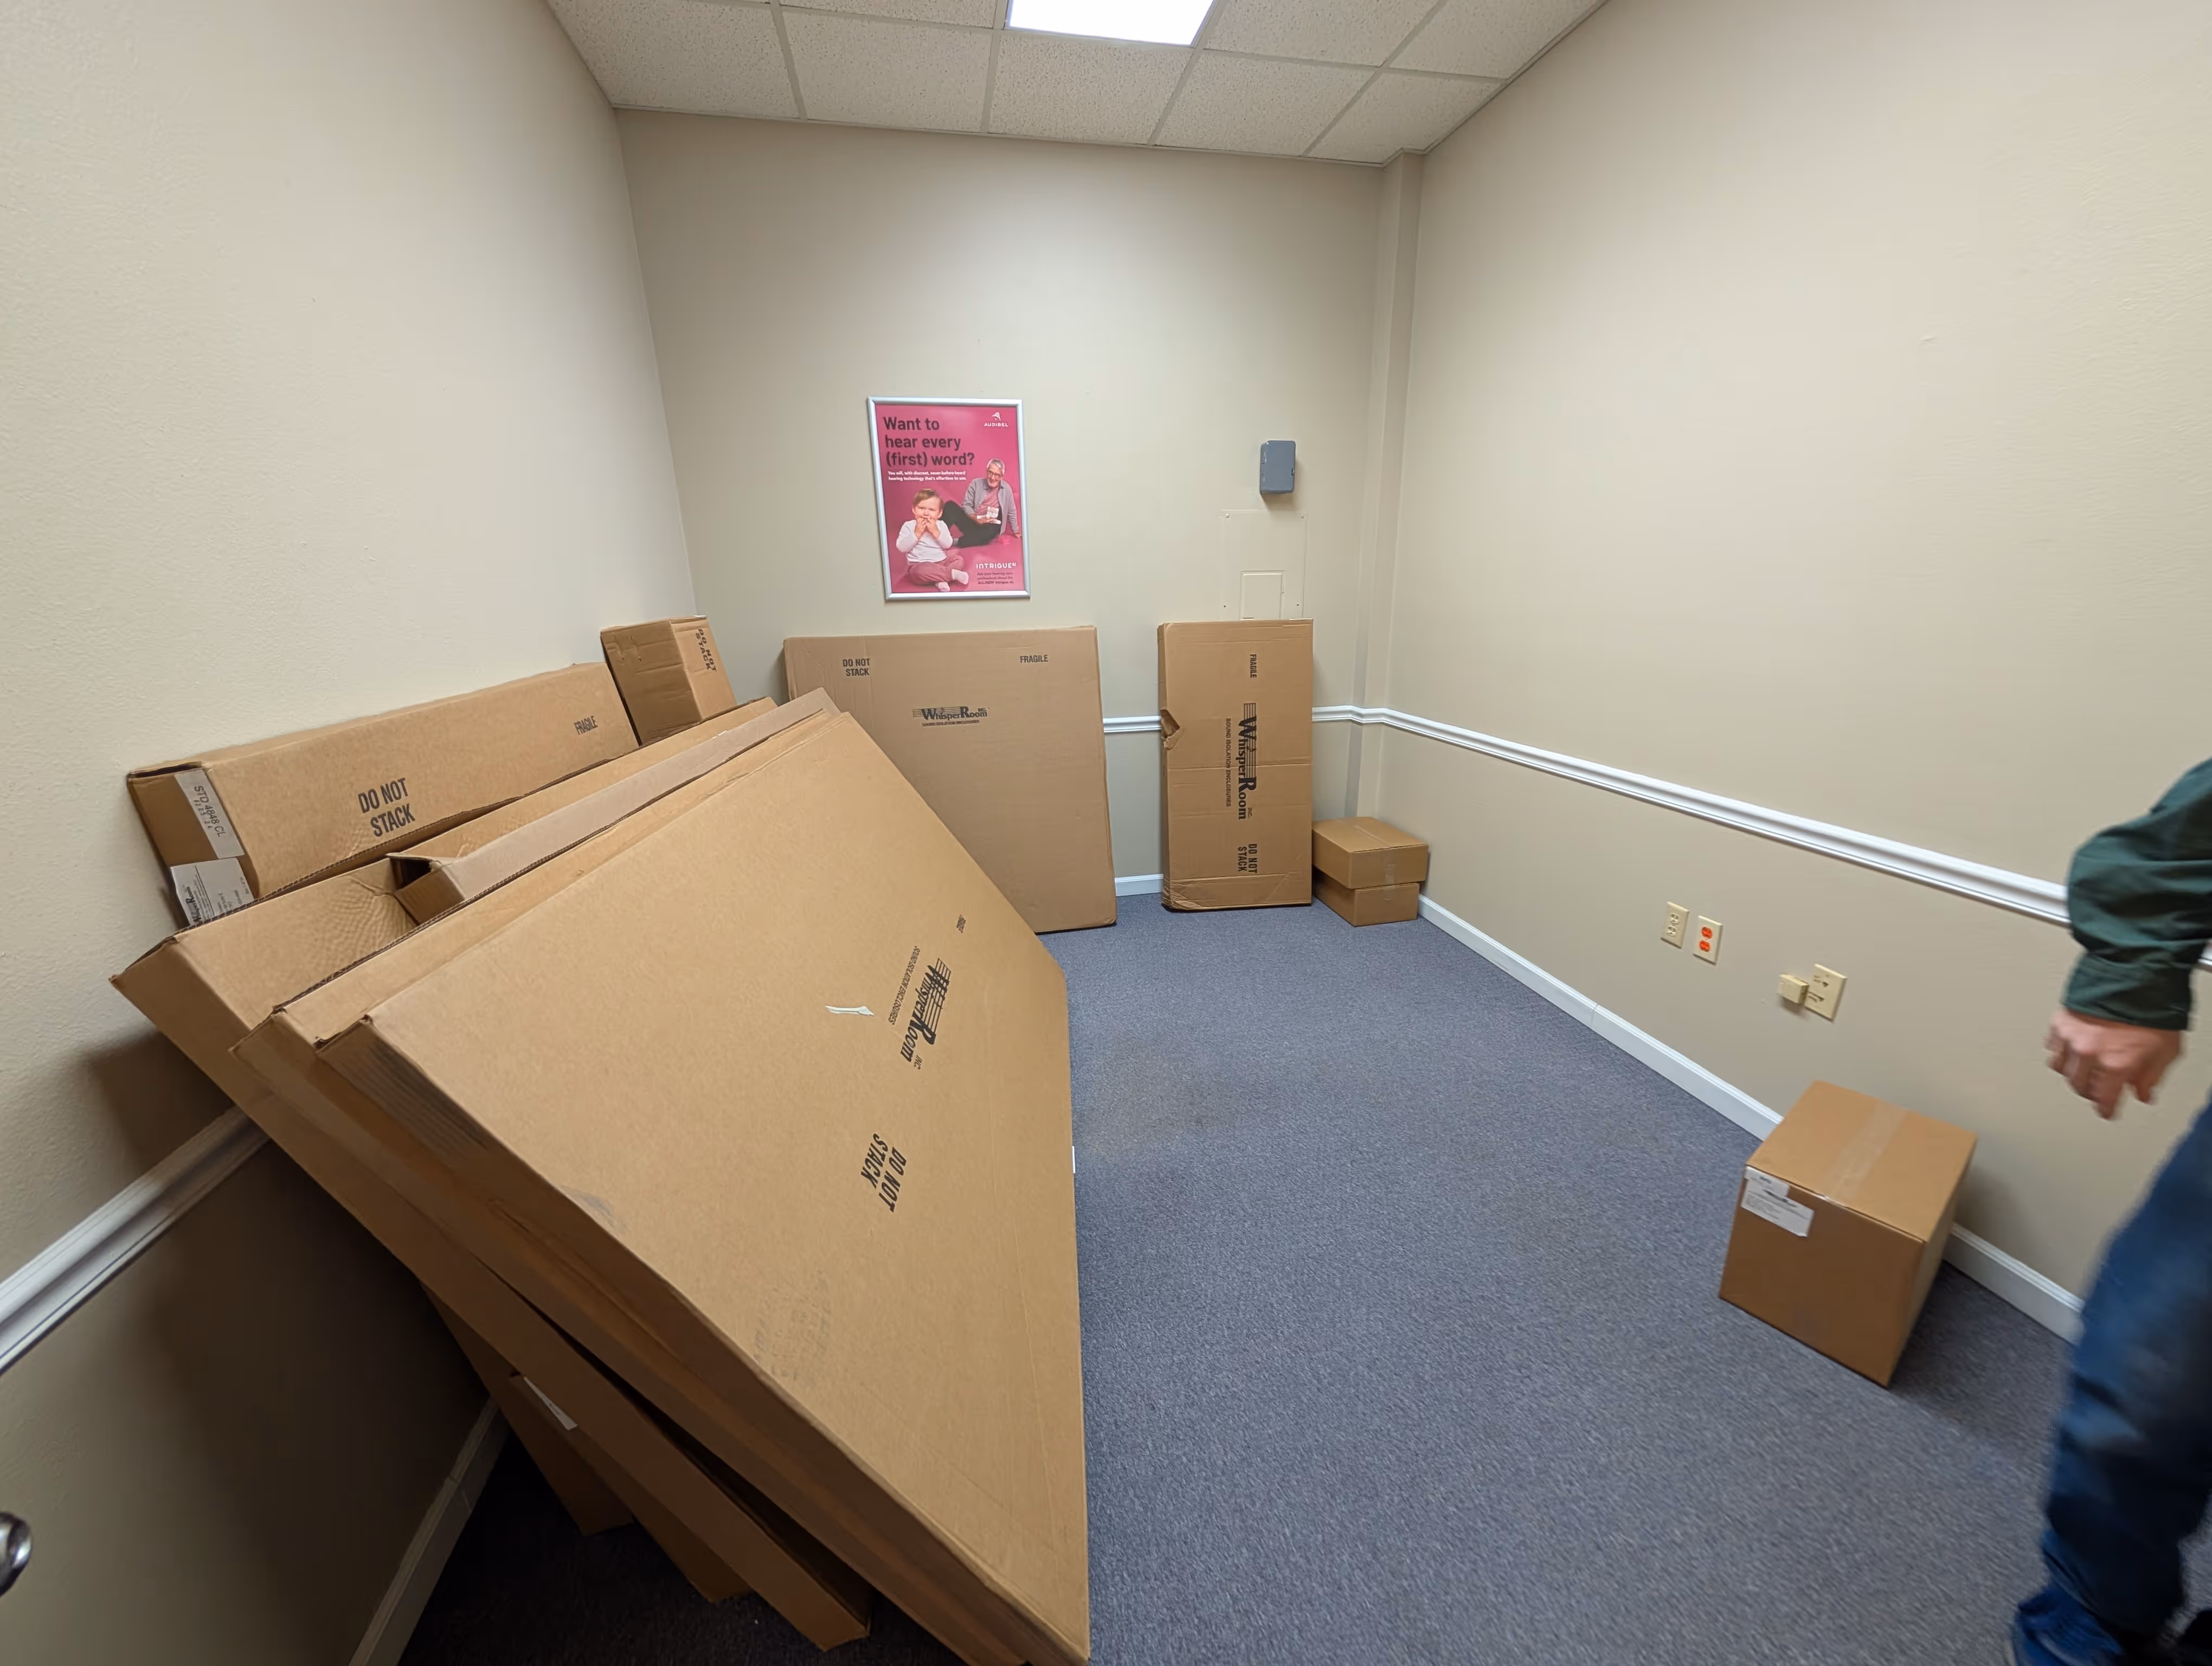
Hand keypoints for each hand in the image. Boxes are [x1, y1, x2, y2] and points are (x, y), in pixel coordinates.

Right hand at [2046, 1008, 2183, 1119]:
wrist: (2136, 973)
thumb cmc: (2152, 1008)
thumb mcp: (2166, 1049)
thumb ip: (2151, 1076)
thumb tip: (2142, 1092)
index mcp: (2115, 1064)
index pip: (2104, 1100)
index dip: (2107, 1109)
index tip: (2107, 1112)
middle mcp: (2089, 1053)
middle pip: (2080, 1086)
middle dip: (2090, 1091)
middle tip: (2097, 1090)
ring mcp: (2072, 1036)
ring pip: (2061, 1068)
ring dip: (2072, 1072)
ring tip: (2082, 1070)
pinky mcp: (2060, 1020)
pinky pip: (2052, 1045)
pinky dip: (2060, 1050)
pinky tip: (2071, 1048)